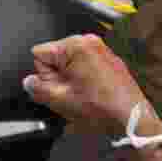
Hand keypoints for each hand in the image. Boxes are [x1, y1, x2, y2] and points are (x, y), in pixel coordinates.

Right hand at [23, 34, 161, 137]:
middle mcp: (89, 42)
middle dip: (57, 76)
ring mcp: (100, 49)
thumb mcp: (59, 100)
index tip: (58, 87)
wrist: (132, 118)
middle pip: (53, 57)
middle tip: (71, 93)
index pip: (39, 55)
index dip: (44, 75)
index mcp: (75, 45)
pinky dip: (82, 78)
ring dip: (70, 79)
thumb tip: (29, 82)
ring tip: (83, 94)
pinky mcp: (108, 60)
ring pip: (67, 63)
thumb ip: (36, 88)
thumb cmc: (103, 108)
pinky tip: (91, 92)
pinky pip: (82, 66)